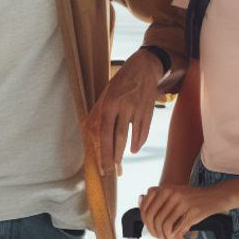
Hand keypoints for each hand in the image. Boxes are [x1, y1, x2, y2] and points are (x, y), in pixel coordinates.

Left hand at [85, 49, 163, 175]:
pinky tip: (134, 148)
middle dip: (114, 156)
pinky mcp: (148, 110)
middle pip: (118, 137)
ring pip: (131, 136)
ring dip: (125, 151)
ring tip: (120, 162)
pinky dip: (139, 141)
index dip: (104, 151)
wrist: (144, 68)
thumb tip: (89, 129)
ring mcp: (137, 109)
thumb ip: (99, 111)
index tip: (103, 165)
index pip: (105, 133)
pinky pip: (144, 130)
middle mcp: (123, 107)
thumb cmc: (121, 81)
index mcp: (110, 104)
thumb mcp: (107, 93)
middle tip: (111, 170)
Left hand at [139, 184, 225, 238]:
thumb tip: (140, 201)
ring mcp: (180, 201)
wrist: (214, 196)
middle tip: (158, 236)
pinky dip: (171, 234)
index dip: (146, 222)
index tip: (151, 229)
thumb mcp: (175, 193)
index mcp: (165, 188)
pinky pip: (174, 226)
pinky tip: (173, 235)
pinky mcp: (190, 210)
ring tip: (166, 236)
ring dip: (162, 234)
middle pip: (152, 217)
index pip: (146, 208)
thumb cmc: (193, 197)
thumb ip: (158, 198)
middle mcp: (171, 192)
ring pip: (162, 223)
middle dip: (153, 230)